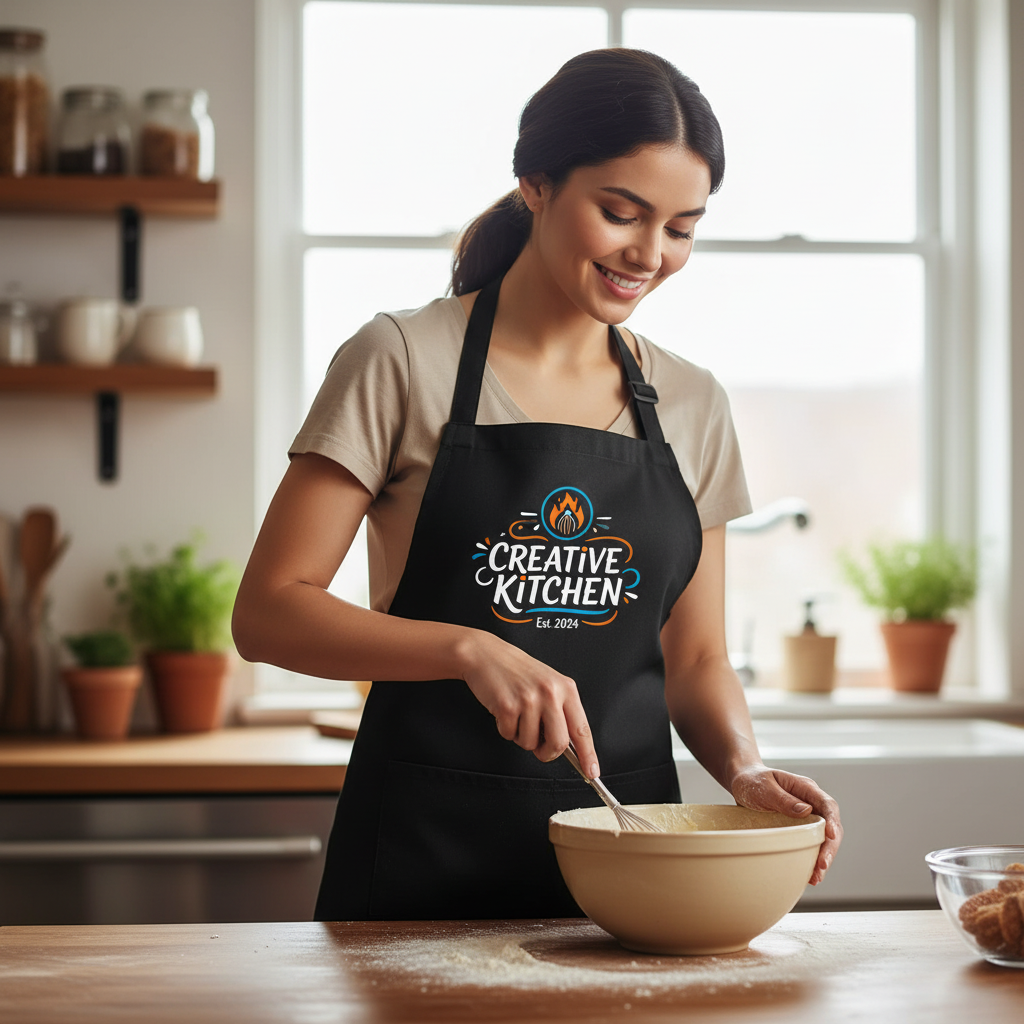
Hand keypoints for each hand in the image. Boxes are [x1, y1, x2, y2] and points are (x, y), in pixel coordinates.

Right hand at [455, 630, 599, 776]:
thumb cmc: (518, 671)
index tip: (591, 771)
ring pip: (530, 743)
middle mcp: (550, 693)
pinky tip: (505, 710)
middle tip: (539, 746)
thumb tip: (570, 746)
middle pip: (559, 744)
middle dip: (547, 753)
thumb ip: (561, 711)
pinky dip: (506, 729)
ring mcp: (529, 699)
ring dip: (521, 736)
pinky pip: (509, 735)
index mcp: (566, 688)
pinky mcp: (507, 706)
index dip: (588, 754)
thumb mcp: (549, 684)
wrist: (487, 654)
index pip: (582, 729)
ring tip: (518, 715)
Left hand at [730, 764, 842, 885]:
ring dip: (822, 857)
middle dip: (829, 847)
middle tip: (822, 866)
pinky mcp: (799, 828)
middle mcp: (810, 802)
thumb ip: (784, 799)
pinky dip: (812, 858)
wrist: (742, 782)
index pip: (827, 804)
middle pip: (830, 826)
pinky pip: (811, 843)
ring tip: (816, 877)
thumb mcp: (764, 787)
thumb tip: (806, 810)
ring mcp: (806, 816)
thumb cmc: (752, 780)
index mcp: (805, 788)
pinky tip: (810, 873)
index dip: (832, 821)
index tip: (830, 836)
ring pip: (823, 838)